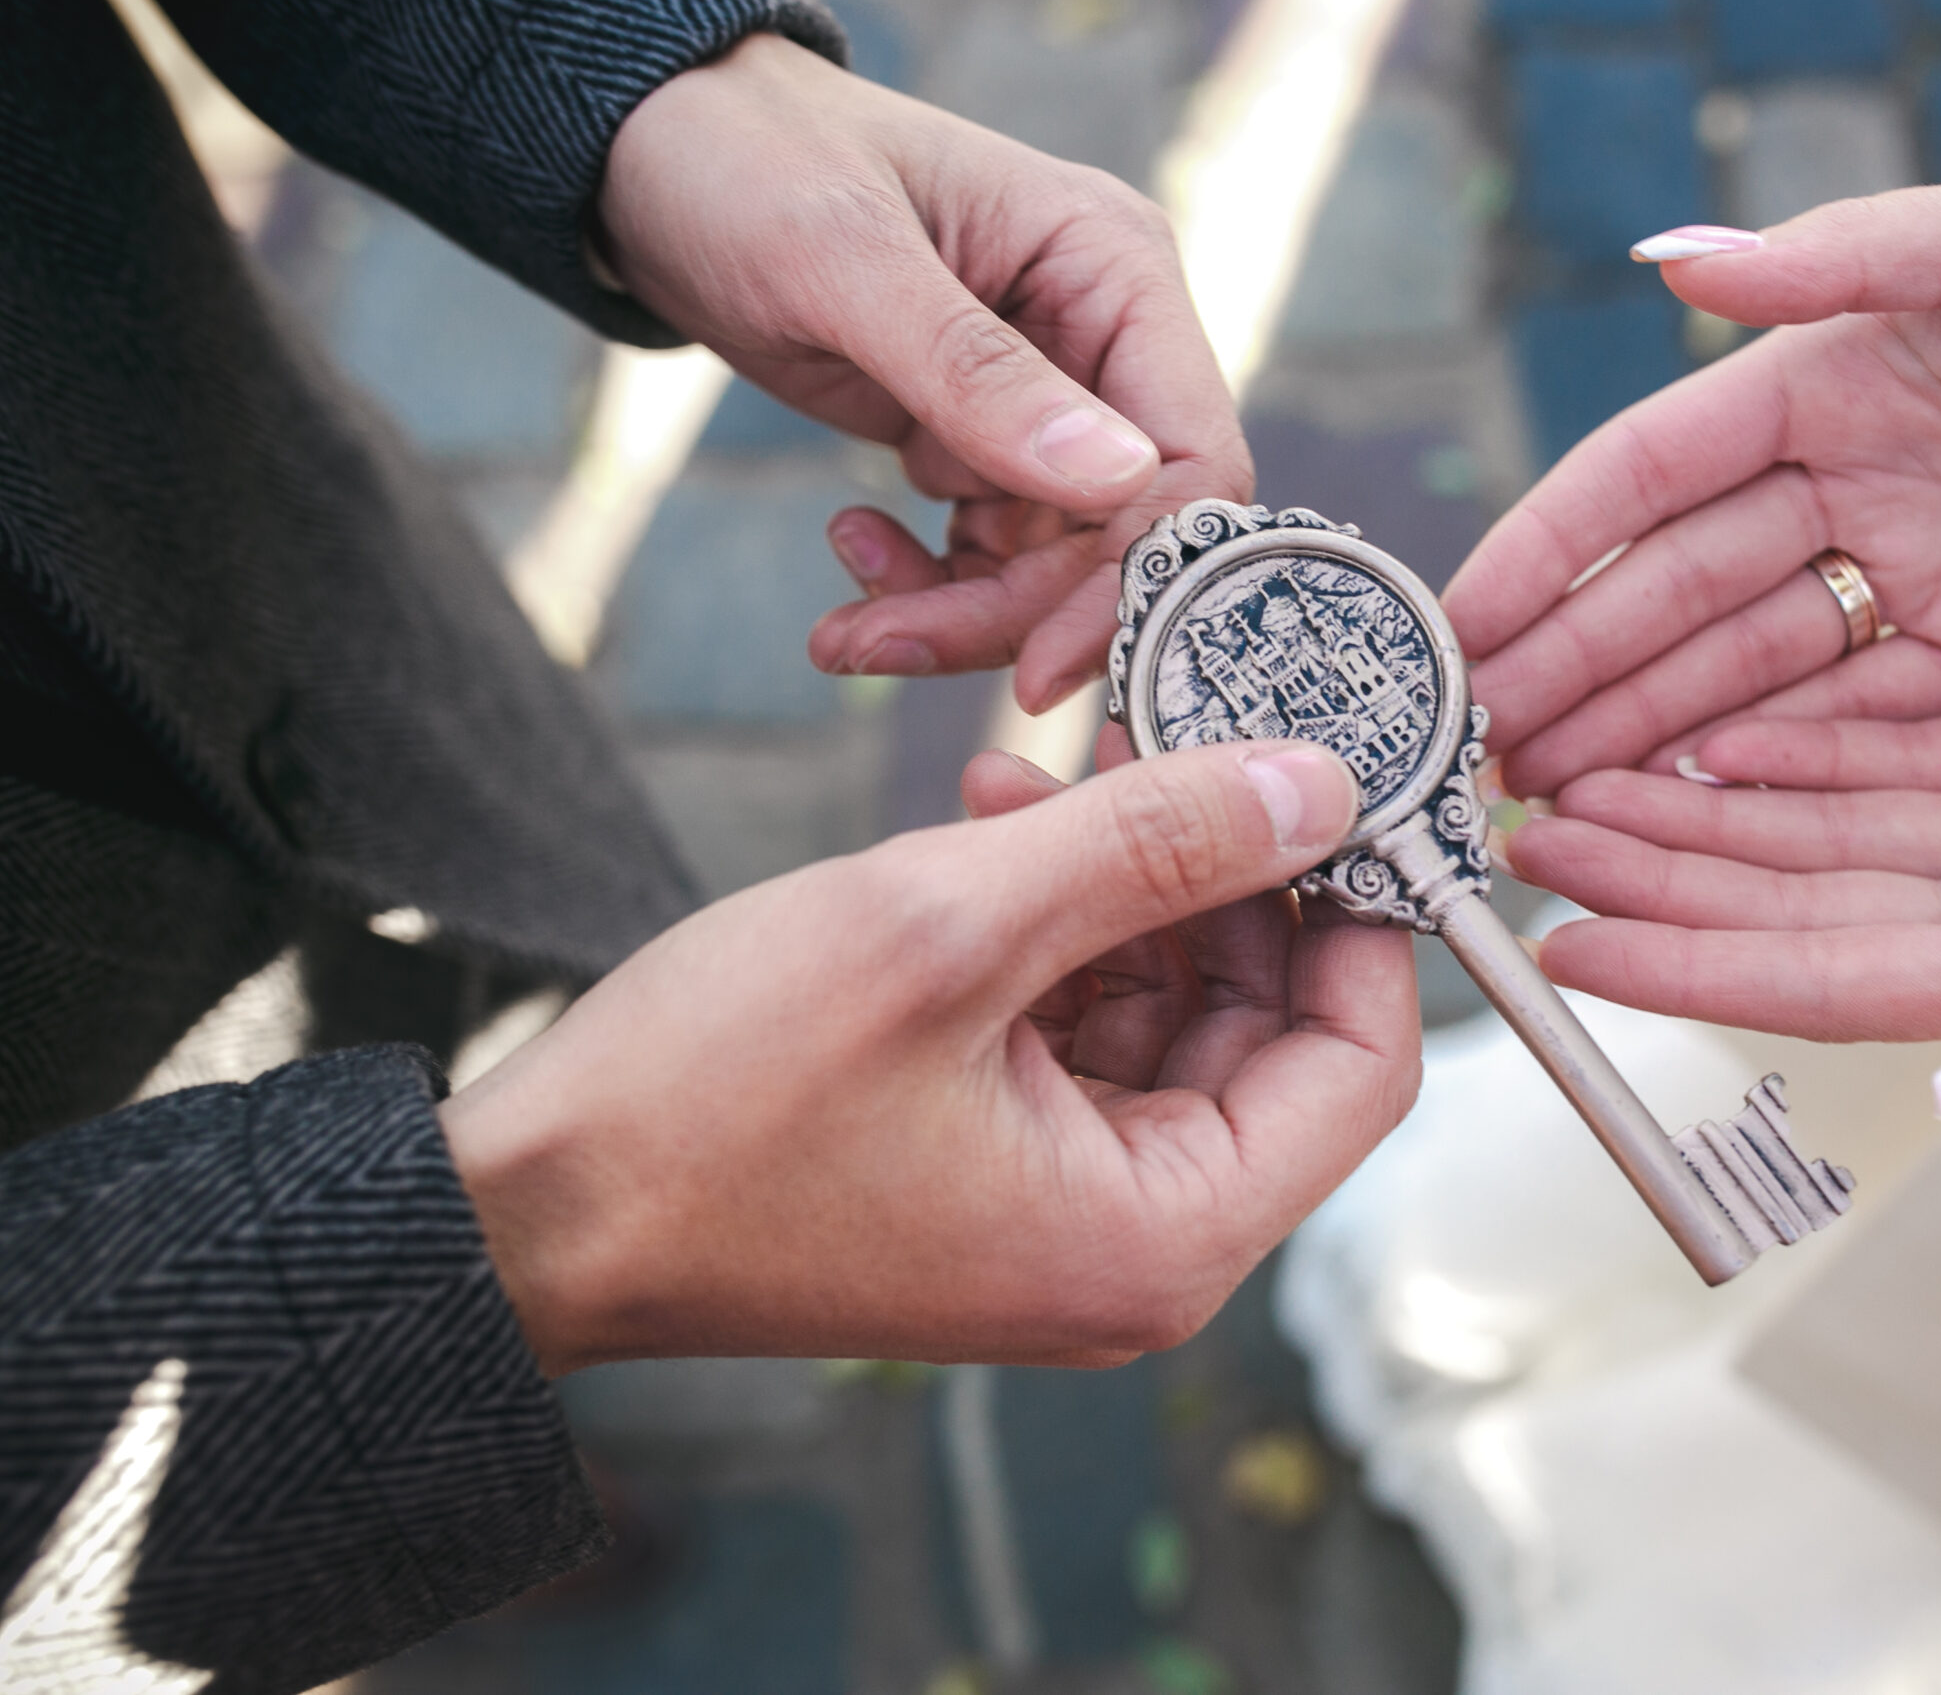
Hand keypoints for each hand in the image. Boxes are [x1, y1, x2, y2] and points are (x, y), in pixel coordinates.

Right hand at [441, 739, 1417, 1372]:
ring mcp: (1068, 1210)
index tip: (1330, 778)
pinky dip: (1058, 932)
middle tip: (1165, 738)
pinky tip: (988, 834)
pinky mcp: (1000, 1169)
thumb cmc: (716, 1100)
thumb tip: (1322, 785)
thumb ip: (1156, 849)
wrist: (535, 1211)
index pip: (1361, 1065)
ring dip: (1128, 887)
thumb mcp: (952, 929)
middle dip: (1225, 877)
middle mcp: (1139, 1244)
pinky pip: (1085, 1033)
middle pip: (1272, 1032)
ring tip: (1028, 783)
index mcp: (1162, 1233)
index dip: (1363, 912)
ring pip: (1176, 1015)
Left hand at [597, 34, 1245, 709]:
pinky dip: (927, 586)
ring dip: (956, 614)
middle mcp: (1103, 339)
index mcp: (1114, 269)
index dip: (1134, 577)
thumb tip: (1117, 479)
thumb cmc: (749, 162)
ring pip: (1053, 567)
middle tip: (880, 645)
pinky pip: (992, 558)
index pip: (1191, 460)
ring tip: (844, 625)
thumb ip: (977, 375)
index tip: (1038, 669)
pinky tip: (853, 546)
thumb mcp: (846, 261)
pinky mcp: (982, 442)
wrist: (653, 155)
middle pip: (1118, 537)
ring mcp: (1047, 398)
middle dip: (1010, 612)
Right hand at [1444, 168, 1940, 795]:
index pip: (1652, 476)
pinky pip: (1838, 727)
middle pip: (1674, 592)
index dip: (1549, 551)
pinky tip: (1671, 815)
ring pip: (1737, 671)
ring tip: (1541, 803)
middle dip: (1569, 670)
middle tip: (1477, 750)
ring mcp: (1909, 579)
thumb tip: (1670, 260)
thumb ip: (1854, 257)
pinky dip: (1750, 772)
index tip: (1460, 625)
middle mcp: (1850, 483)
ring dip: (1636, 733)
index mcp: (1836, 375)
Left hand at [1496, 583, 1940, 1095]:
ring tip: (1566, 774)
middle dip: (1649, 867)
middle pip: (1783, 892)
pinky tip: (1697, 716)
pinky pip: (1873, 743)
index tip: (1566, 941)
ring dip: (1687, 800)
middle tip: (1518, 835)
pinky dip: (1781, 736)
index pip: (1818, 973)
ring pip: (1807, 815)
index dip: (1688, 961)